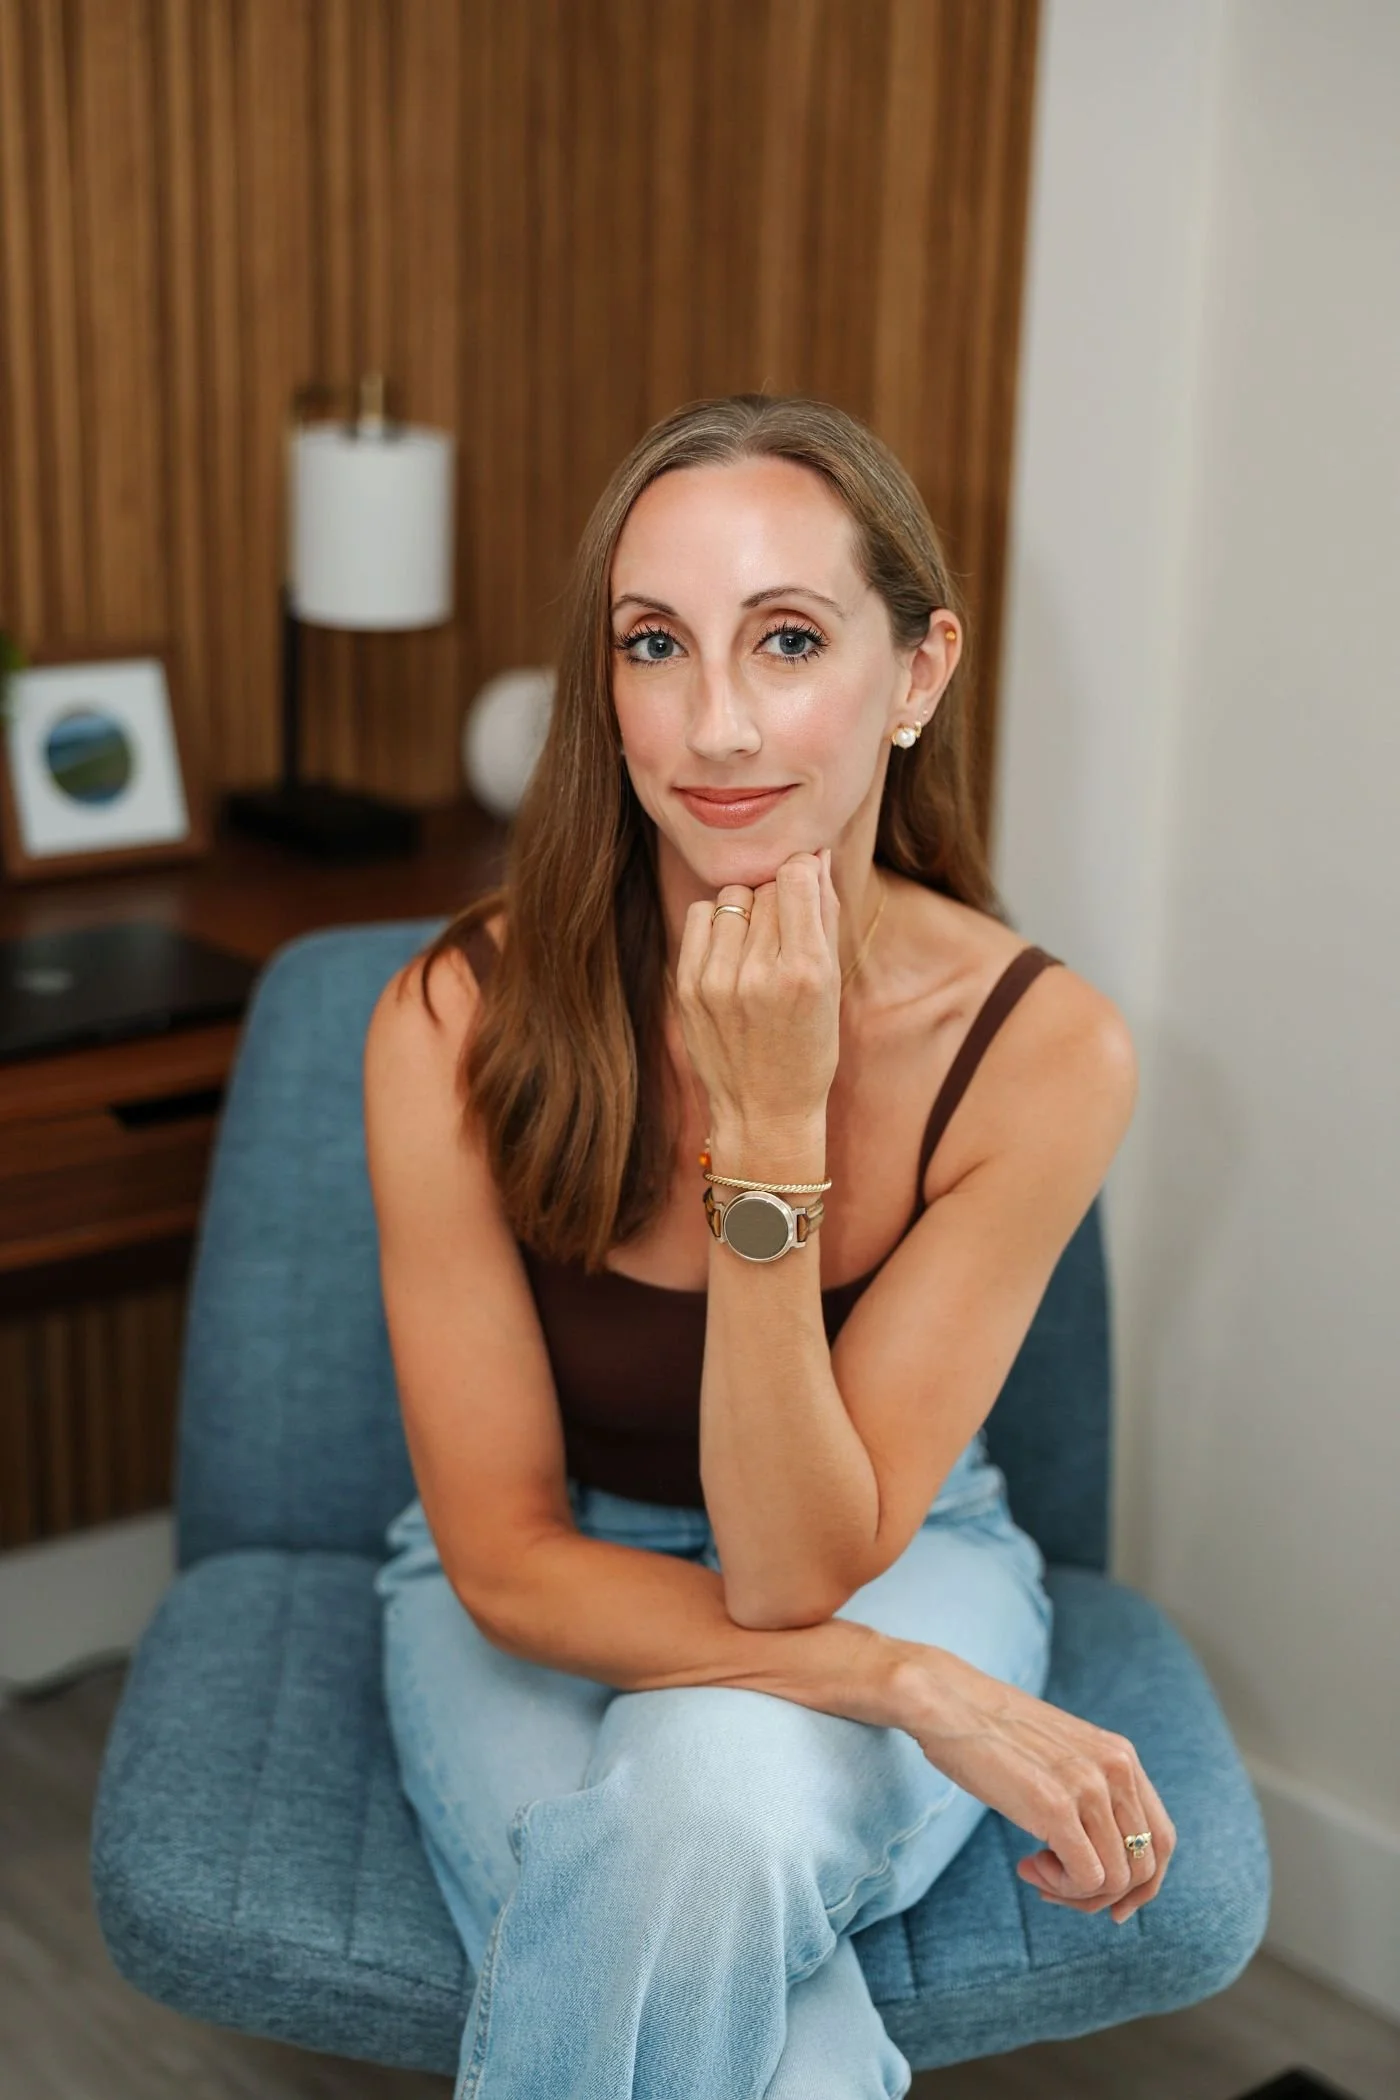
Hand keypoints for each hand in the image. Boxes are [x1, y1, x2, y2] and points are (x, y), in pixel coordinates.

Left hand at [673, 847, 840, 1133]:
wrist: (763, 1112)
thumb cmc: (809, 1049)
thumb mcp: (832, 987)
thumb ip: (825, 916)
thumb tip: (816, 855)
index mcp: (806, 973)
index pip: (795, 877)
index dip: (803, 872)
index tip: (807, 884)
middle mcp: (758, 974)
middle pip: (766, 887)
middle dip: (779, 899)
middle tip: (786, 935)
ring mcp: (716, 981)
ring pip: (731, 897)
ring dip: (747, 910)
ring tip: (759, 948)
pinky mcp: (688, 985)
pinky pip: (701, 916)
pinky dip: (717, 924)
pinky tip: (732, 953)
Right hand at [892, 1644, 1176, 1923]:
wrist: (947, 1703)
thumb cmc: (991, 1732)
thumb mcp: (1062, 1753)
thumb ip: (1091, 1789)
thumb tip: (1104, 1854)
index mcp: (1121, 1755)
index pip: (1162, 1838)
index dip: (1142, 1883)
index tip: (1109, 1903)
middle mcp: (1115, 1769)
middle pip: (1144, 1866)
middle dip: (1105, 1896)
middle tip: (1058, 1888)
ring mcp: (1088, 1787)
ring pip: (1116, 1879)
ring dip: (1076, 1892)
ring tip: (1035, 1870)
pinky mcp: (1056, 1807)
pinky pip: (1086, 1878)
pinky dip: (1061, 1887)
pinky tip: (1028, 1866)